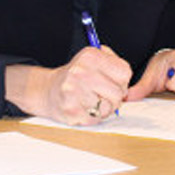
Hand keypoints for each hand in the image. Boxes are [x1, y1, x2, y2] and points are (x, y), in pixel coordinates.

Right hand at [5, 45, 131, 125]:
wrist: (48, 91)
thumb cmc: (78, 76)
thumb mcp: (94, 58)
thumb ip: (114, 62)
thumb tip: (126, 78)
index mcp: (90, 56)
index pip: (125, 73)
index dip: (122, 81)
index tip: (112, 82)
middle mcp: (81, 71)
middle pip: (118, 92)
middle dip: (115, 97)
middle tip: (102, 95)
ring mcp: (74, 91)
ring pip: (109, 107)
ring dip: (104, 108)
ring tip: (93, 102)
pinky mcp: (71, 110)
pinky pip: (97, 119)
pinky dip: (94, 117)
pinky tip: (84, 108)